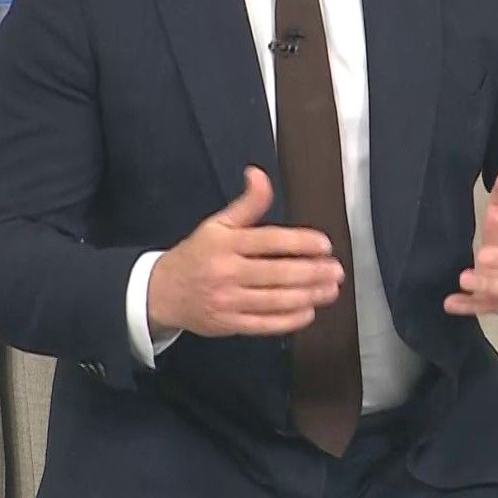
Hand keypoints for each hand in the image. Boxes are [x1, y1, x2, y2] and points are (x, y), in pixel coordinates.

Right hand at [147, 167, 344, 338]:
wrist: (160, 293)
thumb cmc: (197, 255)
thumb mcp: (218, 224)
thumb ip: (247, 203)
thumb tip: (259, 173)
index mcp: (226, 243)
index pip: (269, 241)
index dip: (300, 242)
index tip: (324, 245)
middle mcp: (227, 272)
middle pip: (277, 273)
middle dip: (312, 273)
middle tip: (337, 271)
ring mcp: (227, 301)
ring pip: (275, 300)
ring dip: (308, 296)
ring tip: (330, 290)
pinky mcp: (228, 324)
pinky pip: (264, 324)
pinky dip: (289, 320)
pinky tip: (308, 311)